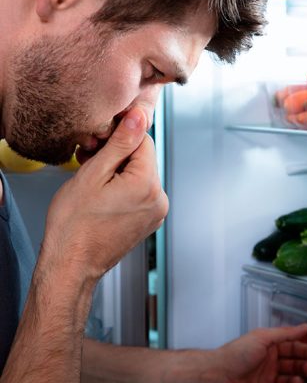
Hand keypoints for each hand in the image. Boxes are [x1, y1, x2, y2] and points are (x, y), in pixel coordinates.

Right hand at [40, 107, 167, 281]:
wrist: (71, 265)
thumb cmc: (74, 225)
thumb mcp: (93, 174)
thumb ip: (120, 143)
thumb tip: (138, 116)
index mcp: (148, 185)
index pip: (143, 140)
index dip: (120, 137)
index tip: (100, 144)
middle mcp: (159, 199)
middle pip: (143, 157)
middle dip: (118, 155)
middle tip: (91, 164)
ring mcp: (156, 212)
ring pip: (141, 174)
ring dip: (120, 171)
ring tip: (95, 184)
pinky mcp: (149, 220)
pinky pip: (141, 192)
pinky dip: (124, 187)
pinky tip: (104, 196)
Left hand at [217, 324, 306, 382]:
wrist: (219, 377)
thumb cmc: (237, 354)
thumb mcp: (262, 337)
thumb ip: (284, 333)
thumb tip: (303, 326)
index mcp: (269, 347)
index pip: (292, 347)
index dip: (305, 349)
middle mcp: (269, 362)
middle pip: (293, 365)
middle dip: (304, 366)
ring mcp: (267, 379)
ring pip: (289, 381)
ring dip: (297, 381)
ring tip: (297, 381)